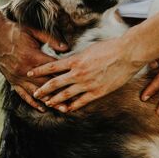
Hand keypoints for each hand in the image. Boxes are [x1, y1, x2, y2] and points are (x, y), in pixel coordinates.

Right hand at [0, 18, 67, 111]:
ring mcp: (18, 77)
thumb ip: (51, 39)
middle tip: (75, 103)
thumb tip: (66, 47)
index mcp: (33, 57)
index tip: (78, 82)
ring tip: (62, 109)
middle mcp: (25, 70)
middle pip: (47, 85)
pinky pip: (23, 94)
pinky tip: (42, 108)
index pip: (53, 69)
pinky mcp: (12, 80)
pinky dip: (33, 102)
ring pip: (37, 93)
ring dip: (50, 102)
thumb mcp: (34, 31)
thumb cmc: (16, 32)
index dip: (66, 76)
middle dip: (61, 94)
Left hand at [28, 37, 144, 111]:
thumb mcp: (89, 49)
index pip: (52, 66)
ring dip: (55, 100)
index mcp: (76, 60)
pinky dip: (73, 106)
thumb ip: (78, 57)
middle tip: (35, 94)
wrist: (127, 53)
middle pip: (55, 83)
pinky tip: (68, 109)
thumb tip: (70, 60)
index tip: (30, 73)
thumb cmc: (111, 48)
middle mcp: (78, 73)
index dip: (40, 70)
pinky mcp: (97, 92)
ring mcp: (87, 84)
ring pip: (66, 94)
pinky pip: (81, 102)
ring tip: (48, 103)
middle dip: (43, 89)